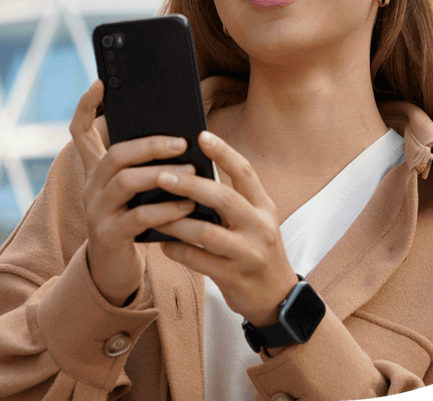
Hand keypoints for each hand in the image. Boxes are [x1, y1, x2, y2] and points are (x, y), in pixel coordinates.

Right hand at [69, 79, 199, 305]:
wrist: (115, 270)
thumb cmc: (134, 222)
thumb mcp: (136, 191)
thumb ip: (148, 166)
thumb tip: (182, 137)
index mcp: (96, 172)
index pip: (80, 132)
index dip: (86, 106)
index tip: (100, 82)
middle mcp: (90, 188)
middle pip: (114, 155)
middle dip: (149, 145)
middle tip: (181, 142)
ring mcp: (96, 212)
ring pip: (125, 183)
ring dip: (161, 174)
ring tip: (190, 171)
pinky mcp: (109, 237)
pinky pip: (138, 217)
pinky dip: (166, 210)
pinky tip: (188, 205)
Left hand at [152, 130, 299, 326]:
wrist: (277, 297)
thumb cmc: (255, 250)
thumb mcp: (254, 221)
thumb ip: (232, 199)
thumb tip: (192, 173)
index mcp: (263, 206)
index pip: (245, 172)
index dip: (224, 152)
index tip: (201, 135)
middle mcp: (260, 226)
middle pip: (223, 198)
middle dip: (190, 185)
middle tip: (162, 176)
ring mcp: (249, 253)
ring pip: (208, 233)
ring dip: (177, 221)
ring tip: (155, 213)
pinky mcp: (235, 277)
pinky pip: (200, 261)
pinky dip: (178, 250)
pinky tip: (164, 243)